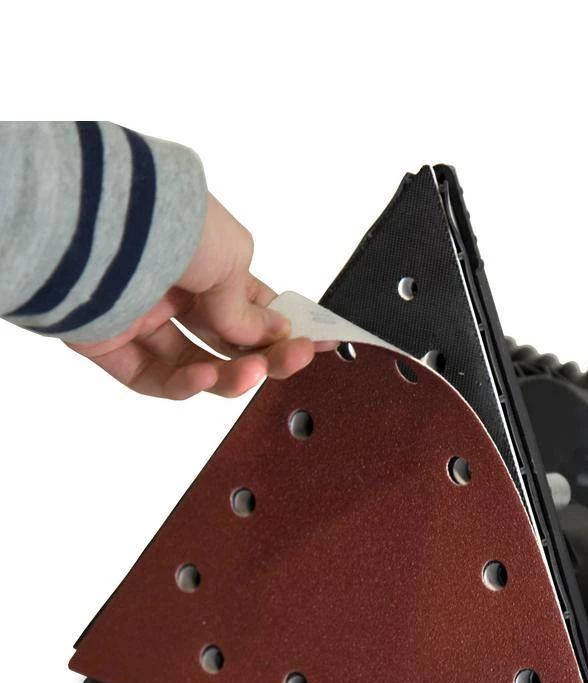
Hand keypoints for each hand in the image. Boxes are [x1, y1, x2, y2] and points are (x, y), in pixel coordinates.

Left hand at [68, 194, 319, 398]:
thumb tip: (270, 336)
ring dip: (231, 376)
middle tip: (293, 360)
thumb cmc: (171, 221)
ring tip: (252, 373)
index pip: (252, 304)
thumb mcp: (232, 260)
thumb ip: (248, 309)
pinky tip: (207, 377)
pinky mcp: (109, 342)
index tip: (316, 342)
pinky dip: (186, 385)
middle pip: (228, 340)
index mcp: (206, 260)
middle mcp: (173, 287)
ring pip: (196, 365)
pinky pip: (154, 378)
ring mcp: (142, 316)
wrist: (102, 221)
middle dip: (266, 355)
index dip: (285, 327)